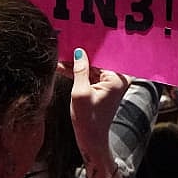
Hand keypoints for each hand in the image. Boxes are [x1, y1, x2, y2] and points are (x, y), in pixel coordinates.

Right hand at [69, 48, 129, 177]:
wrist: (92, 139)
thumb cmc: (88, 120)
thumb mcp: (80, 92)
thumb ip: (80, 70)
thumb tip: (79, 51)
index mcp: (117, 78)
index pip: (102, 56)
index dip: (88, 47)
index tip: (75, 37)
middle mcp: (118, 79)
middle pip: (97, 60)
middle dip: (82, 54)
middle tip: (65, 43)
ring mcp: (111, 83)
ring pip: (92, 67)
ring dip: (77, 63)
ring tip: (60, 56)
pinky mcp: (104, 88)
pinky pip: (90, 75)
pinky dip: (78, 72)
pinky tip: (63, 67)